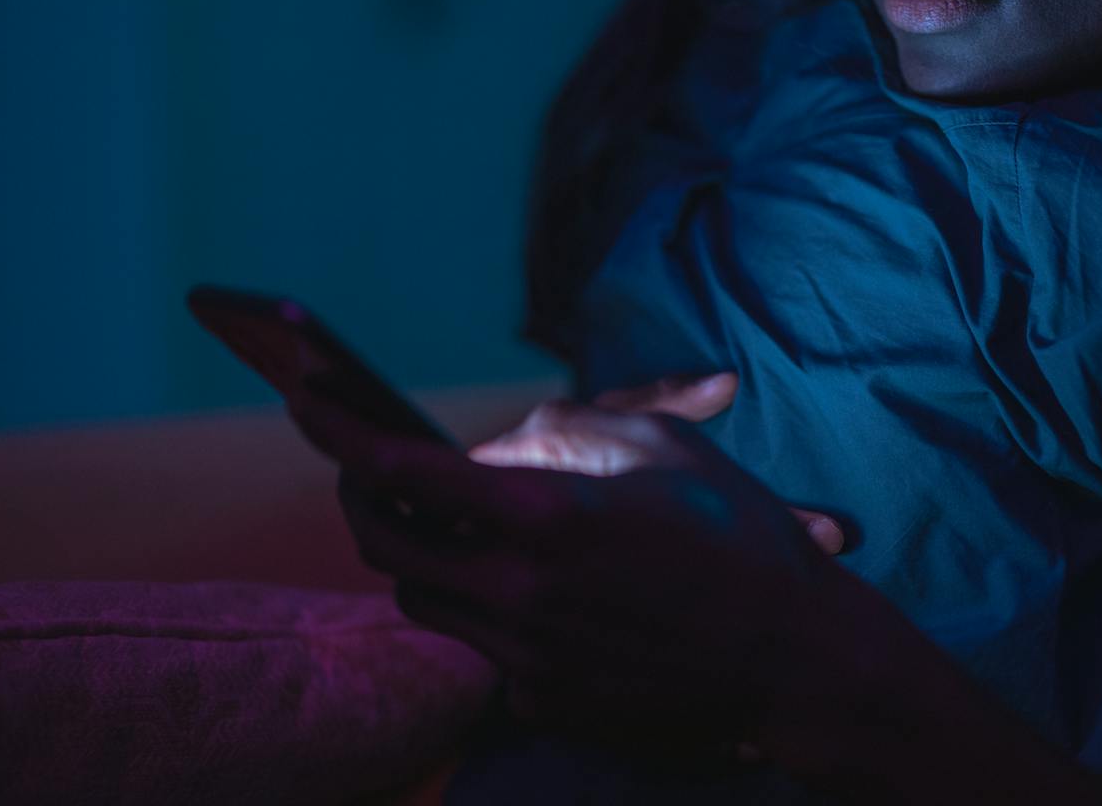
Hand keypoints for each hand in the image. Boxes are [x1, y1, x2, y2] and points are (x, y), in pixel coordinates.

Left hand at [284, 392, 878, 762]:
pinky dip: (482, 609)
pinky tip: (528, 589)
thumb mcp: (661, 451)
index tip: (307, 402)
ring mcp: (528, 657)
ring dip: (415, 556)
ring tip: (444, 524)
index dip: (342, 433)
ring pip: (421, 601)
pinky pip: (479, 647)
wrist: (794, 658)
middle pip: (387, 546)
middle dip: (360, 499)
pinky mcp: (543, 699)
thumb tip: (499, 447)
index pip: (405, 473)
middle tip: (365, 469)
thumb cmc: (739, 537)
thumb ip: (567, 434)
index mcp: (549, 517)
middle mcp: (522, 592)